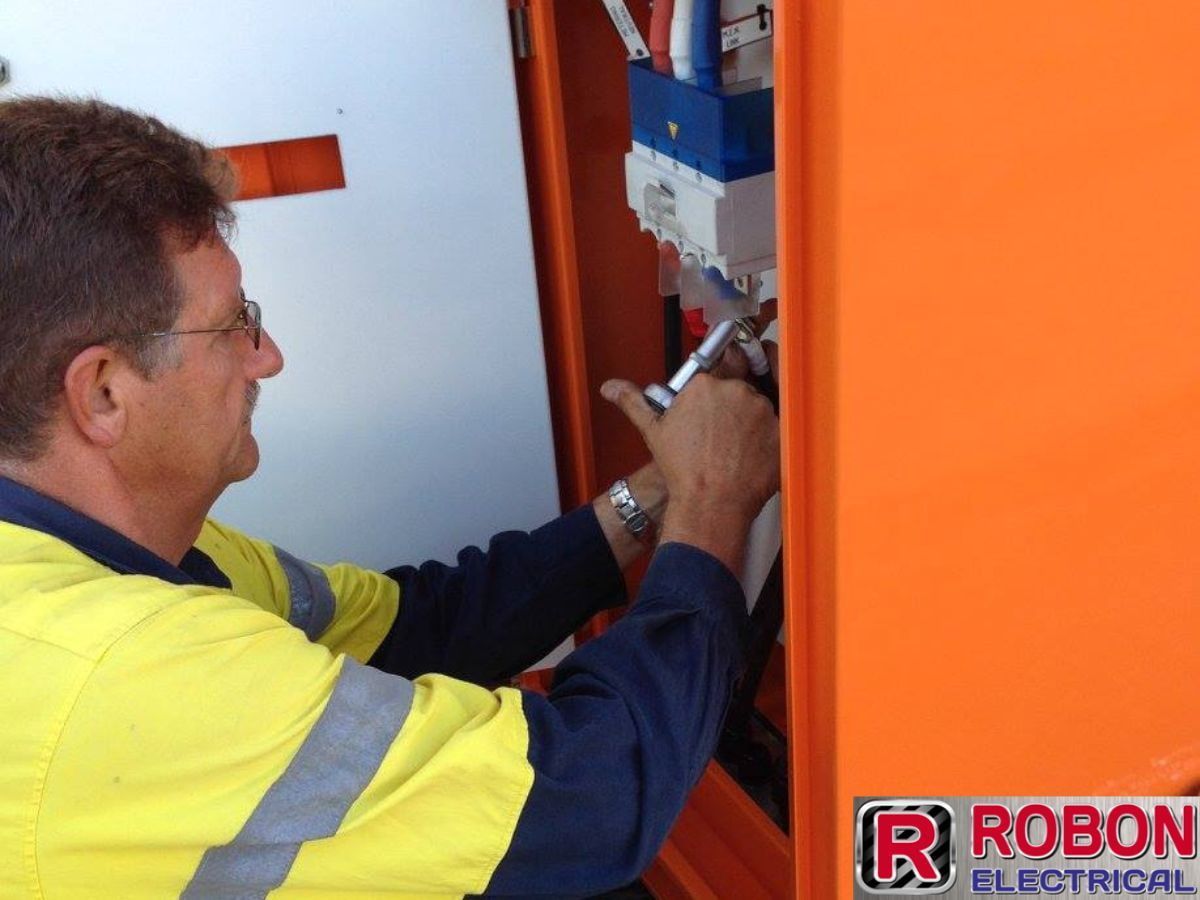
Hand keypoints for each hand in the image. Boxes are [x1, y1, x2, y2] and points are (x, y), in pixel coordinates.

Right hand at [600, 374, 779, 572]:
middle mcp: (735, 391)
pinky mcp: (780, 429)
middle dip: (732, 409)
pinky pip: (778, 427)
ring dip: (752, 424)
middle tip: (722, 436)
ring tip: (736, 450)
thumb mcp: (653, 431)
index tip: (712, 412)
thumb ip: (634, 402)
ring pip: (759, 409)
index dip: (713, 397)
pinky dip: (768, 440)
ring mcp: (761, 409)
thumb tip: (611, 388)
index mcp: (704, 385)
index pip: (714, 378)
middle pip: (739, 391)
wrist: (711, 503)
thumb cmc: (683, 470)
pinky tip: (752, 456)